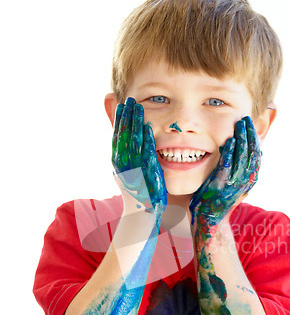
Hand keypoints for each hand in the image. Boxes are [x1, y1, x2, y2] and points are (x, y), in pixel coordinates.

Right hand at [112, 97, 166, 215]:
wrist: (142, 215)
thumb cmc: (138, 194)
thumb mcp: (129, 173)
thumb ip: (127, 158)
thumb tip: (123, 144)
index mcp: (117, 163)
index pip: (117, 136)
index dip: (119, 119)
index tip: (122, 104)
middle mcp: (122, 165)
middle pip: (123, 135)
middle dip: (126, 116)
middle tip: (130, 99)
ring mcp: (132, 169)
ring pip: (132, 141)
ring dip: (135, 122)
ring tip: (138, 106)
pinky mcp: (145, 175)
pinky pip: (145, 154)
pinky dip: (146, 140)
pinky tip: (149, 128)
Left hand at [189, 116, 260, 234]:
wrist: (209, 220)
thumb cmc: (218, 199)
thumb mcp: (235, 184)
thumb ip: (241, 168)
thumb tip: (253, 153)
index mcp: (250, 180)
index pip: (257, 154)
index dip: (255, 137)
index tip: (250, 124)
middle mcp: (245, 182)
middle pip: (251, 153)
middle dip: (249, 134)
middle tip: (245, 119)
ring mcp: (233, 184)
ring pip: (241, 157)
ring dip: (241, 139)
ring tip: (238, 125)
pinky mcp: (220, 186)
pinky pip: (226, 166)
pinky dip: (228, 153)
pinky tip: (227, 141)